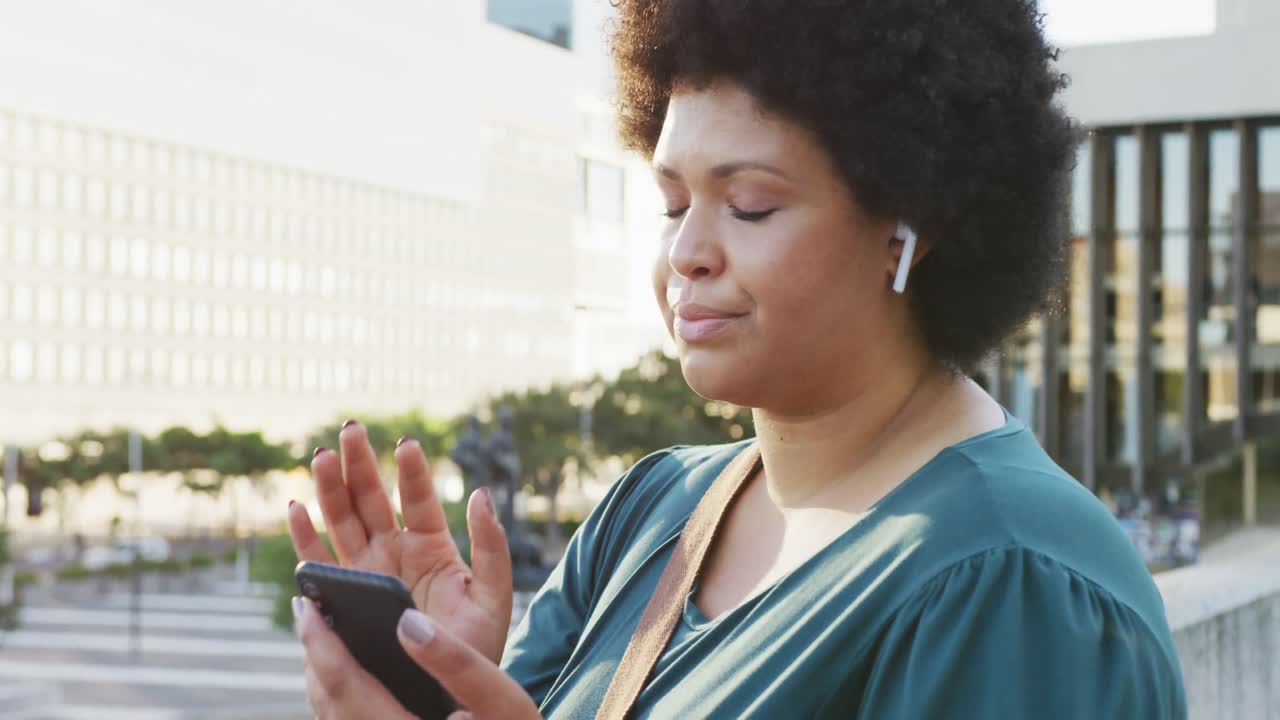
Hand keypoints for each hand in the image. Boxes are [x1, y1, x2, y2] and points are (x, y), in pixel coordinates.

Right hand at [288, 421, 512, 663]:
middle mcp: (395, 551)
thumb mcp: (492, 594)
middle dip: (360, 464)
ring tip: (322, 455)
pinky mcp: (344, 593)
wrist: (445, 686)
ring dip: (330, 488)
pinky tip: (296, 506)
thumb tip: (482, 493)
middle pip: (373, 500)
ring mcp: (367, 570)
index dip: (412, 471)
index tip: (407, 444)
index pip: (420, 499)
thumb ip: (492, 546)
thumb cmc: (476, 645)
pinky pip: (319, 560)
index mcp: (432, 545)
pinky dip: (304, 535)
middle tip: (351, 428)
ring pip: (342, 520)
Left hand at [295, 597, 540, 719]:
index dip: (320, 641)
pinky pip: (346, 717)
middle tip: (306, 607)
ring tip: (321, 630)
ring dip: (322, 669)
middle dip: (313, 650)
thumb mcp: (499, 699)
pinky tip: (352, 668)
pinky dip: (339, 688)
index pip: (342, 683)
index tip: (306, 604)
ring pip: (332, 712)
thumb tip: (411, 626)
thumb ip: (458, 664)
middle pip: (327, 698)